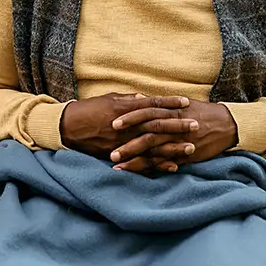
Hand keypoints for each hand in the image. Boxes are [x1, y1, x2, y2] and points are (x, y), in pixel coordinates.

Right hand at [60, 93, 195, 159]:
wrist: (68, 127)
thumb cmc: (89, 110)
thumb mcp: (109, 99)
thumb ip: (129, 99)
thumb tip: (146, 98)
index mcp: (126, 108)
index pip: (153, 104)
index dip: (170, 103)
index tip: (187, 102)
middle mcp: (127, 125)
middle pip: (157, 125)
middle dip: (178, 125)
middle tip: (197, 125)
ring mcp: (123, 141)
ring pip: (153, 145)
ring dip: (173, 147)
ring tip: (191, 148)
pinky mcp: (119, 155)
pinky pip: (141, 162)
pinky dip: (157, 165)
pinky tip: (173, 167)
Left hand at [110, 99, 238, 173]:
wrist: (227, 124)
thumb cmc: (202, 111)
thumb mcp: (181, 104)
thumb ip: (161, 105)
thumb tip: (139, 100)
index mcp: (171, 110)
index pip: (146, 112)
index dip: (129, 118)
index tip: (112, 124)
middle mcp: (174, 124)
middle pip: (147, 133)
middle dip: (128, 142)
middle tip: (109, 150)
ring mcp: (180, 141)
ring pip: (155, 150)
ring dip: (135, 158)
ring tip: (117, 165)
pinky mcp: (187, 154)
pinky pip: (167, 162)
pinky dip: (154, 168)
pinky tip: (140, 174)